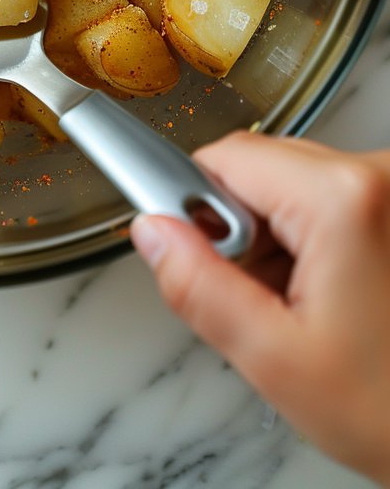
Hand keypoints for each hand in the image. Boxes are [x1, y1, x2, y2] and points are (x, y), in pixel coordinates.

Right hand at [131, 132, 389, 484]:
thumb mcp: (276, 360)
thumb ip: (198, 288)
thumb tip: (152, 232)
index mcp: (342, 196)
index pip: (223, 157)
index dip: (195, 208)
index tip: (198, 257)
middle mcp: (377, 173)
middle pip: (261, 166)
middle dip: (243, 228)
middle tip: (267, 299)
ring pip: (294, 181)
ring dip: (280, 235)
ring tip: (309, 303)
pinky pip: (332, 196)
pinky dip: (316, 236)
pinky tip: (336, 291)